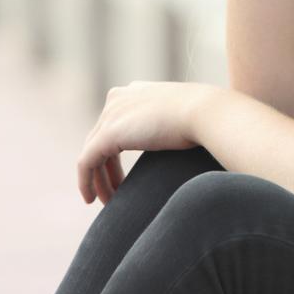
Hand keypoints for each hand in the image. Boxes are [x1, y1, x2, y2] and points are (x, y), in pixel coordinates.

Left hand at [76, 81, 220, 204]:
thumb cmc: (207, 118)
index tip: (123, 174)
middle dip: (105, 168)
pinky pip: (86, 162)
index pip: (115, 123)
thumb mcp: (186, 117)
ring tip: (107, 201)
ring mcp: (111, 114)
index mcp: (136, 91)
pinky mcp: (108, 134)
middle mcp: (118, 98)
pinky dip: (85, 182)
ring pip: (91, 153)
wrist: (207, 113)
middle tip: (114, 194)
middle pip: (100, 139)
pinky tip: (92, 199)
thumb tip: (182, 140)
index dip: (114, 151)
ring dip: (97, 180)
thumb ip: (174, 125)